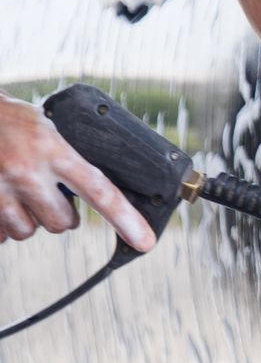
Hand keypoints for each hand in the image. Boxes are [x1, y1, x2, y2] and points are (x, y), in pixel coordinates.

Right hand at [0, 92, 154, 249]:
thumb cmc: (10, 120)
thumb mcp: (47, 127)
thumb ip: (70, 156)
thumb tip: (103, 191)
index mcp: (52, 149)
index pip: (99, 191)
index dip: (126, 219)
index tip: (144, 242)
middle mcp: (27, 171)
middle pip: (63, 222)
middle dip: (60, 214)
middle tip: (50, 192)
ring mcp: (0, 189)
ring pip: (29, 231)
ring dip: (29, 218)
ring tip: (20, 191)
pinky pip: (2, 233)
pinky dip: (4, 223)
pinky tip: (2, 199)